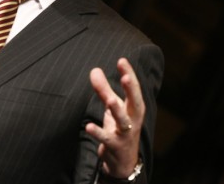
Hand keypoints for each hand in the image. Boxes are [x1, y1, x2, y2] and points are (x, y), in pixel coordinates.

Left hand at [85, 58, 143, 178]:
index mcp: (135, 108)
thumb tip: (94, 70)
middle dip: (130, 90)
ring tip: (109, 99)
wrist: (124, 162)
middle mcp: (133, 119)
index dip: (129, 74)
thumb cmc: (120, 128)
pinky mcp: (115, 145)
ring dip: (116, 109)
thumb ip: (104, 90)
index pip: (134, 89)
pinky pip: (106, 138)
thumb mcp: (114, 108)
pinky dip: (98, 132)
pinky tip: (88, 126)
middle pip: (134, 102)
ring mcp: (125, 133)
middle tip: (125, 77)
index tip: (122, 60)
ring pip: (122, 120)